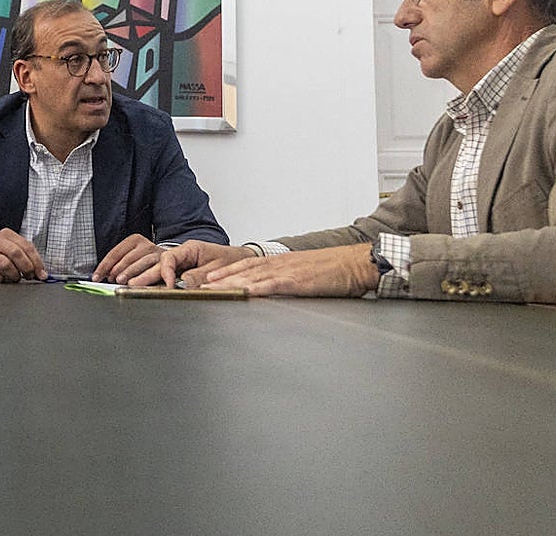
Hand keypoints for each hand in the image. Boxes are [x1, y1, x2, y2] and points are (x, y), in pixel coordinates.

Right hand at [0, 228, 46, 282]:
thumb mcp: (9, 250)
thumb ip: (25, 257)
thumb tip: (40, 272)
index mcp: (7, 235)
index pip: (27, 246)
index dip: (37, 262)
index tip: (42, 274)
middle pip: (17, 253)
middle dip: (26, 268)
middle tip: (29, 276)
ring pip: (6, 264)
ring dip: (13, 275)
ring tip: (14, 278)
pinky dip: (0, 279)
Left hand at [91, 234, 165, 283]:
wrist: (171, 260)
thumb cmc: (145, 260)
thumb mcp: (131, 256)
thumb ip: (118, 264)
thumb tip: (102, 275)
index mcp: (134, 240)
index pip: (115, 253)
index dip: (104, 266)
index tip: (97, 276)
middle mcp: (145, 245)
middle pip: (127, 258)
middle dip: (117, 270)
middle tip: (110, 279)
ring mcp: (156, 254)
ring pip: (141, 263)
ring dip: (129, 273)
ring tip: (121, 280)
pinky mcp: (165, 263)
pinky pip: (154, 270)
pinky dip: (144, 278)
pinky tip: (136, 283)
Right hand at [127, 241, 250, 286]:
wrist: (241, 262)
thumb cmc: (232, 262)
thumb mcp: (217, 270)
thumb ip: (199, 276)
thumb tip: (182, 284)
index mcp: (191, 249)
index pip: (170, 258)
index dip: (166, 272)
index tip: (168, 286)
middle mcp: (183, 254)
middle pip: (159, 263)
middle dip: (145, 274)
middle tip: (131, 285)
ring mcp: (181, 262)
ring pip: (158, 268)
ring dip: (143, 275)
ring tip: (128, 283)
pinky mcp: (182, 271)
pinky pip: (164, 274)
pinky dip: (152, 279)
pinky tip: (140, 284)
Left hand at [198, 243, 377, 296]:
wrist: (357, 262)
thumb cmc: (336, 269)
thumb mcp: (306, 272)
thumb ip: (288, 279)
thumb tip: (275, 289)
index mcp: (281, 262)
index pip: (246, 265)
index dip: (225, 272)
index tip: (207, 278)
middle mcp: (280, 264)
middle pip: (242, 270)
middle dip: (219, 279)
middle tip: (198, 286)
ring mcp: (288, 271)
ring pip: (252, 276)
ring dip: (230, 283)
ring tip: (211, 290)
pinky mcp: (300, 282)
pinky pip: (274, 285)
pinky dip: (257, 289)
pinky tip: (244, 293)